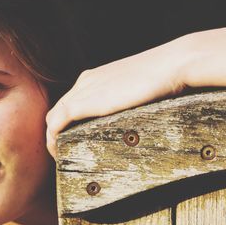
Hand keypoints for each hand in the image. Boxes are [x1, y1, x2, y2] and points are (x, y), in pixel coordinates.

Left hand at [45, 36, 192, 158]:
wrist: (171, 65)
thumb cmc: (166, 77)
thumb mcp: (143, 90)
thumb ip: (132, 101)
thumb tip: (142, 116)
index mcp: (98, 77)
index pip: (73, 101)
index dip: (68, 123)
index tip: (74, 142)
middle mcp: (85, 82)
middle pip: (59, 110)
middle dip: (58, 133)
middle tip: (65, 155)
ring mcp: (82, 91)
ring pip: (54, 118)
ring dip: (54, 139)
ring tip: (62, 159)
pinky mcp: (83, 103)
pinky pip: (56, 124)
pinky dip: (53, 140)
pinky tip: (60, 154)